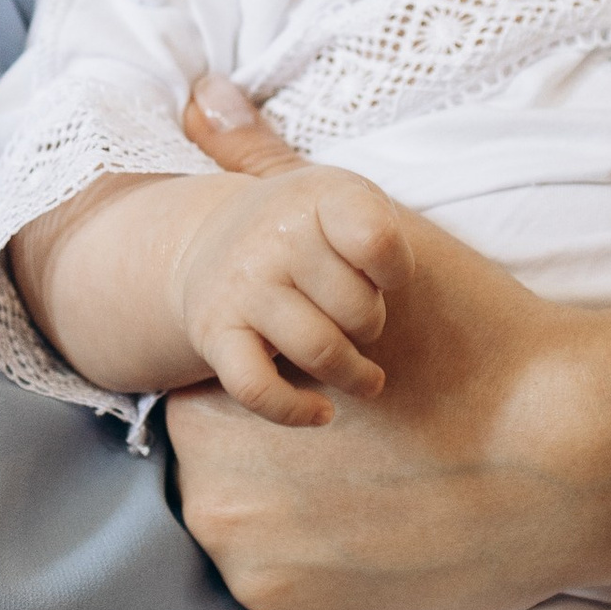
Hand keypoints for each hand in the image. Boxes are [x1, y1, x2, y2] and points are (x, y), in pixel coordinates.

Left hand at [170, 77, 589, 609]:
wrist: (574, 449)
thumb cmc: (467, 339)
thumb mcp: (360, 231)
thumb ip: (263, 167)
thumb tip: (201, 92)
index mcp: (206, 424)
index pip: (205, 404)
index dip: (266, 384)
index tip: (328, 384)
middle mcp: (218, 519)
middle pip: (223, 479)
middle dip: (275, 457)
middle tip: (364, 436)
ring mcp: (272, 589)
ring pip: (263, 544)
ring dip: (304, 519)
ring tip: (383, 483)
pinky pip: (308, 601)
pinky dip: (342, 572)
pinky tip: (396, 530)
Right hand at [171, 160, 414, 428]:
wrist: (215, 243)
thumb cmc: (310, 231)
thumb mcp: (348, 200)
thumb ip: (378, 229)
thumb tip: (378, 277)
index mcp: (315, 197)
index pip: (376, 241)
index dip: (396, 270)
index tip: (385, 274)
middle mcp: (272, 238)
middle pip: (359, 311)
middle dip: (370, 325)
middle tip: (358, 317)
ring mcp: (241, 287)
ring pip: (321, 352)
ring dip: (354, 374)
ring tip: (365, 377)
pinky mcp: (214, 334)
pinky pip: (257, 388)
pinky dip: (295, 411)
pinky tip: (321, 412)